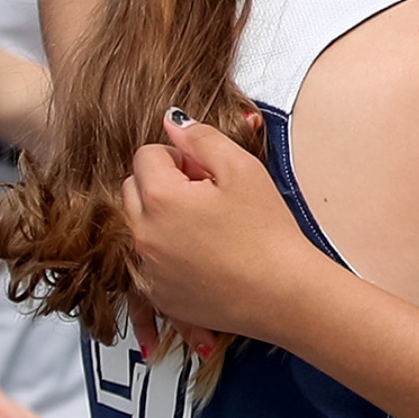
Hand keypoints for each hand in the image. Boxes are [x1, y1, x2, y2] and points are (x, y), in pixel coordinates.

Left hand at [121, 112, 325, 349]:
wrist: (284, 294)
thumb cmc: (267, 232)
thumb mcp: (242, 168)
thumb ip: (201, 138)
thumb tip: (172, 121)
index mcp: (159, 198)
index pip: (146, 155)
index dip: (178, 157)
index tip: (206, 175)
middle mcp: (143, 235)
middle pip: (133, 189)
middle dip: (162, 184)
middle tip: (205, 198)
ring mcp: (147, 269)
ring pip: (138, 226)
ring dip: (161, 218)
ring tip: (205, 229)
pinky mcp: (158, 296)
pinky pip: (147, 261)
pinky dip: (166, 254)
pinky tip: (203, 258)